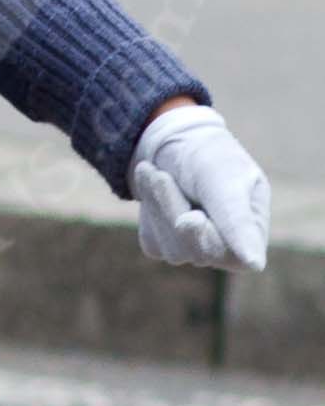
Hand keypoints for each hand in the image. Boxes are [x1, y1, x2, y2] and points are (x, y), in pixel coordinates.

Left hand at [129, 104, 269, 271]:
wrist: (175, 140)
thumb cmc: (211, 155)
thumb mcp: (225, 177)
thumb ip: (237, 219)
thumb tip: (255, 265)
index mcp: (253, 234)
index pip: (237, 258)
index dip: (210, 236)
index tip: (191, 216)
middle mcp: (226, 250)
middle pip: (198, 251)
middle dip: (175, 208)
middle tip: (160, 175)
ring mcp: (193, 251)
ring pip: (172, 248)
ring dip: (159, 204)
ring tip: (156, 173)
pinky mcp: (165, 247)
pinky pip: (153, 242)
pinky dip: (150, 210)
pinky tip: (153, 187)